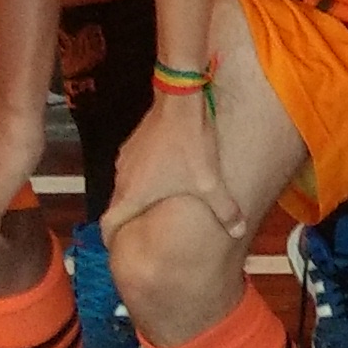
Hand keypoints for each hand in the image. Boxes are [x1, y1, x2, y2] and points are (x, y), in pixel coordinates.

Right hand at [106, 88, 243, 241]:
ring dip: (137, 198)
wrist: (181, 98)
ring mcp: (126, 158)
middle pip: (118, 207)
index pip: (108, 225)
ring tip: (157, 206)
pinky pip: (134, 169)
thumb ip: (224, 210)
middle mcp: (123, 178)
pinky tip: (165, 176)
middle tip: (144, 232)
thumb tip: (239, 231)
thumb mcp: (210, 182)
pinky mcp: (134, 143)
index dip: (112, 241)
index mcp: (133, 194)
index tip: (120, 249)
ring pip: (125, 186)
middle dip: (129, 221)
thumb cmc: (190, 143)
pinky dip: (143, 178)